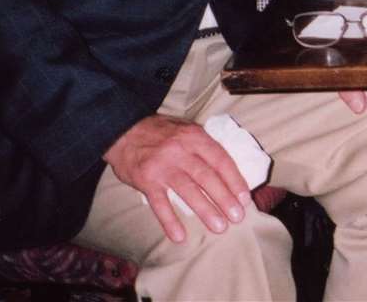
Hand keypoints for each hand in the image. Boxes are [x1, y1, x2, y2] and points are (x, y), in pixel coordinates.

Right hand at [102, 115, 248, 242]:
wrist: (122, 131)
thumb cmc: (161, 132)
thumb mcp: (186, 129)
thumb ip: (204, 146)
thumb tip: (227, 170)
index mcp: (195, 137)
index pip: (221, 160)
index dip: (235, 180)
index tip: (245, 198)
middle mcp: (181, 151)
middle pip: (208, 177)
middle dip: (224, 199)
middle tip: (237, 217)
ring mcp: (163, 166)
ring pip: (188, 190)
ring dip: (205, 210)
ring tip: (219, 227)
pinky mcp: (146, 180)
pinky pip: (160, 204)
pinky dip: (169, 221)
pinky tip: (179, 236)